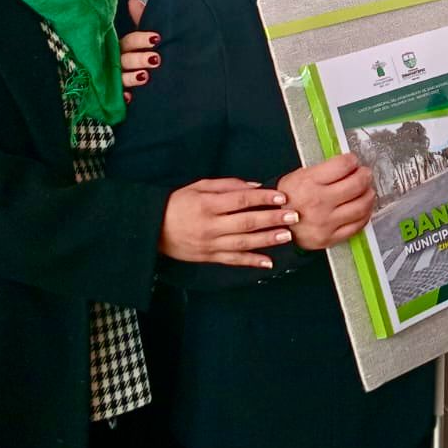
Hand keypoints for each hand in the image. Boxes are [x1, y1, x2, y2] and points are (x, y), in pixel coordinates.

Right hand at [119, 0, 156, 101]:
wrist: (152, 77)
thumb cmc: (143, 51)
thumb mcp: (143, 36)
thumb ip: (140, 19)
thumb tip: (132, 1)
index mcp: (122, 46)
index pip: (128, 41)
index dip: (141, 39)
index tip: (156, 38)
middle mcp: (116, 61)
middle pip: (124, 59)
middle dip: (139, 59)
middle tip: (156, 59)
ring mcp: (116, 79)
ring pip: (120, 77)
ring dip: (131, 77)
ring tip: (145, 77)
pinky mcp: (118, 94)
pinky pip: (117, 97)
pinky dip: (123, 97)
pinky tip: (130, 97)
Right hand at [159, 177, 296, 268]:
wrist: (153, 228)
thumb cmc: (178, 203)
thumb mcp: (199, 187)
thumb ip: (228, 186)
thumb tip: (255, 187)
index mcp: (208, 205)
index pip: (241, 200)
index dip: (263, 198)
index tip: (281, 197)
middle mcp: (211, 226)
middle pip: (247, 222)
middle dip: (272, 219)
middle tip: (293, 216)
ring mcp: (210, 244)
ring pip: (243, 243)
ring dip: (267, 240)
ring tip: (287, 235)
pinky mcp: (209, 257)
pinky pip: (233, 260)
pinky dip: (251, 262)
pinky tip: (268, 262)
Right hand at [278, 153, 374, 249]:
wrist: (273, 227)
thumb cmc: (286, 200)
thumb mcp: (297, 176)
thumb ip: (322, 170)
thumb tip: (347, 164)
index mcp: (308, 183)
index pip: (343, 165)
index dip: (352, 160)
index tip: (353, 161)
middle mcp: (319, 202)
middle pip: (356, 184)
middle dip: (365, 175)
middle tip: (365, 174)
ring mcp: (326, 222)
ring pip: (361, 206)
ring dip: (369, 195)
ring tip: (367, 191)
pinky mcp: (330, 238)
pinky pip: (357, 226)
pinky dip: (365, 215)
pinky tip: (362, 209)